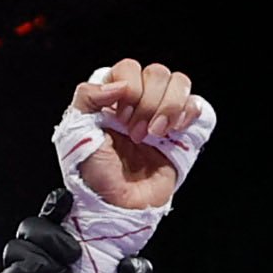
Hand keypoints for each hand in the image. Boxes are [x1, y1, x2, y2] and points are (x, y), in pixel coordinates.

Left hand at [66, 58, 201, 210]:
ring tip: (155, 135)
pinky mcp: (182, 132)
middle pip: (157, 72)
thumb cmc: (94, 174)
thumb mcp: (75, 132)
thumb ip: (87, 97)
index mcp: (113, 97)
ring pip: (179, 82)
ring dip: (168, 107)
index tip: (120, 118)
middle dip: (147, 103)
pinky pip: (196, 104)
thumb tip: (119, 85)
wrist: (118, 205)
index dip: (129, 88)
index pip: (129, 68)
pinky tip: (174, 131)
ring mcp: (162, 114)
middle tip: (136, 133)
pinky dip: (188, 113)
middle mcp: (139, 101)